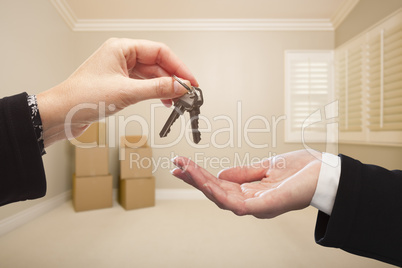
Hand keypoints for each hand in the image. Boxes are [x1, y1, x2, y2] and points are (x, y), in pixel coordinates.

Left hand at [37, 38, 197, 146]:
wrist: (61, 114)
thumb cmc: (82, 97)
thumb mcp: (126, 92)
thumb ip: (157, 89)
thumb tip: (180, 86)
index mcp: (121, 48)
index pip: (159, 52)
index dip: (178, 67)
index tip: (190, 81)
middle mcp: (122, 57)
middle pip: (157, 64)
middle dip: (173, 78)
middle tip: (187, 93)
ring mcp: (120, 71)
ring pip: (151, 76)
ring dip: (165, 87)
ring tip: (178, 100)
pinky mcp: (119, 85)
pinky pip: (143, 85)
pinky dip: (155, 93)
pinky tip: (164, 101)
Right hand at [171, 150, 321, 218]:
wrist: (327, 173)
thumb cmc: (302, 171)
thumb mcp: (266, 167)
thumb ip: (244, 172)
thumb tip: (221, 174)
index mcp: (250, 192)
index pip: (219, 185)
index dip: (200, 175)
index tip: (183, 164)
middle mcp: (251, 202)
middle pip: (215, 192)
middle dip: (194, 179)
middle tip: (176, 165)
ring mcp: (257, 206)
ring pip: (221, 198)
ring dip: (201, 184)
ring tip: (184, 170)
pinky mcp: (264, 207)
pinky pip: (236, 204)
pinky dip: (218, 194)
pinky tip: (206, 184)